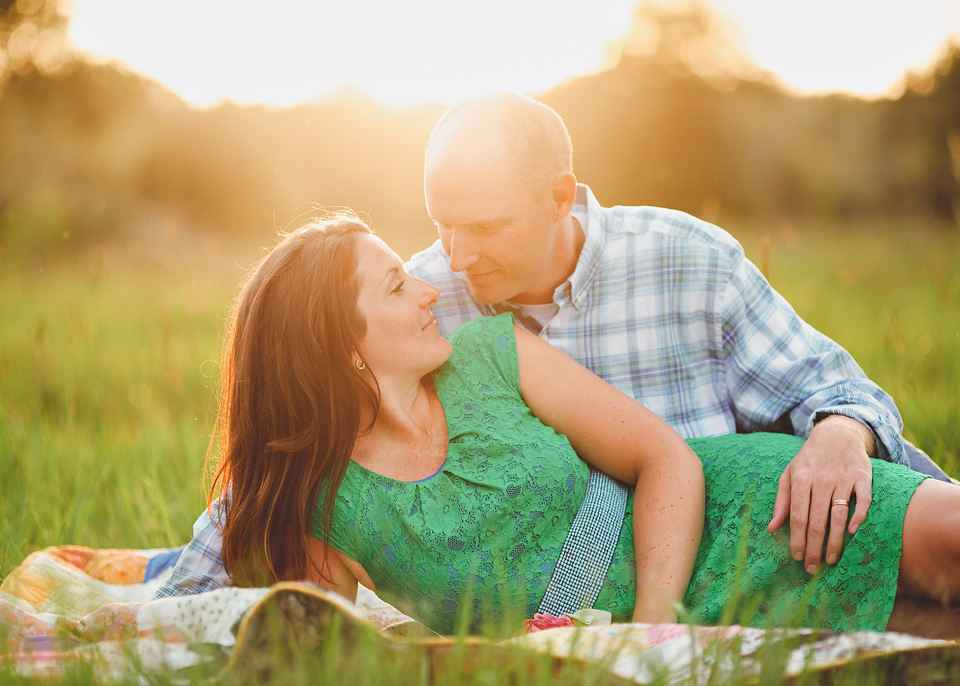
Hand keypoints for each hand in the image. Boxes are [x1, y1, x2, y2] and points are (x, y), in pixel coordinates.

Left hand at [767, 416, 873, 572]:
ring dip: (835, 541)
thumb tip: (771, 529)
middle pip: (816, 521)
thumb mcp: (789, 474)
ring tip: (830, 560)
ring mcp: (843, 478)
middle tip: (812, 568)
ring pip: (838, 515)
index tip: (796, 558)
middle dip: (813, 548)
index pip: (797, 516)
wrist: (837, 434)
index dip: (796, 539)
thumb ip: (781, 502)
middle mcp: (821, 479)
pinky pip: (863, 500)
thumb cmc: (809, 459)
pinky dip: (859, 516)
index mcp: (800, 479)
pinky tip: (853, 533)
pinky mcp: (863, 477)